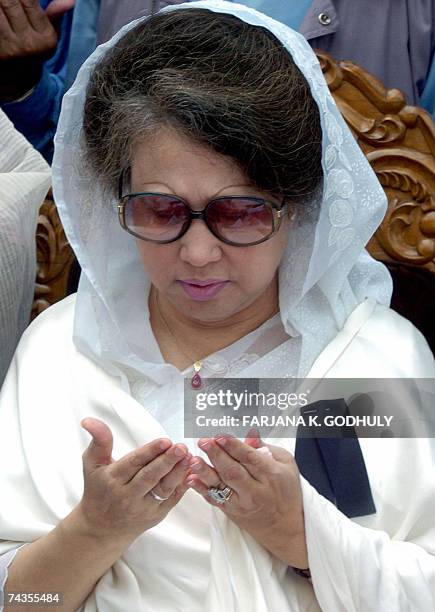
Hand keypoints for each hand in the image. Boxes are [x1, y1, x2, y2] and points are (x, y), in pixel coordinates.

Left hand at [0, 0, 74, 101]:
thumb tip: (70, 0)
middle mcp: (28, 45)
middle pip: (9, 2)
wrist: (19, 81)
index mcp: (45, 39)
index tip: (19, 0)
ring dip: (0, 7)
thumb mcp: (50, 37)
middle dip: (7, 0)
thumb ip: (55, 16)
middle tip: (8, 3)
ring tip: (4, 9)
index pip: (28, 0)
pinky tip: (0, 18)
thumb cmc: (35, 51)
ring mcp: (10, 49)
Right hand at [77, 417, 190, 542]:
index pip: (133, 464)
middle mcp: (127, 496)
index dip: (150, 452)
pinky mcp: (156, 515)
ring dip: (178, 473)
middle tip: (181, 447)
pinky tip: (191, 471)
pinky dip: (182, 486)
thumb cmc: (98, 489)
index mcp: (113, 480)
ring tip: (189, 458)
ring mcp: (143, 508)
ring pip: (163, 489)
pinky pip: (171, 500)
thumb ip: (99, 441)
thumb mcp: (92, 464)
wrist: (101, 528)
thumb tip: (88, 420)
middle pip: (150, 477)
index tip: (165, 441)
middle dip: (167, 461)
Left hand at [186, 433, 307, 567]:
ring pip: (221, 486)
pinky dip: (201, 489)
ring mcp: (242, 503)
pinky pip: (214, 500)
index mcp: (271, 475)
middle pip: (233, 471)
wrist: (285, 527)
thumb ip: (266, 448)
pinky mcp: (232, 511)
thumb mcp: (286, 465)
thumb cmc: (287, 491)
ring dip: (205, 471)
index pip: (249, 458)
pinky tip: (191, 479)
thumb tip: (250, 433)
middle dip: (216, 455)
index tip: (220, 435)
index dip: (233, 446)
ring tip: (193, 459)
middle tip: (203, 441)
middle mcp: (255, 490)